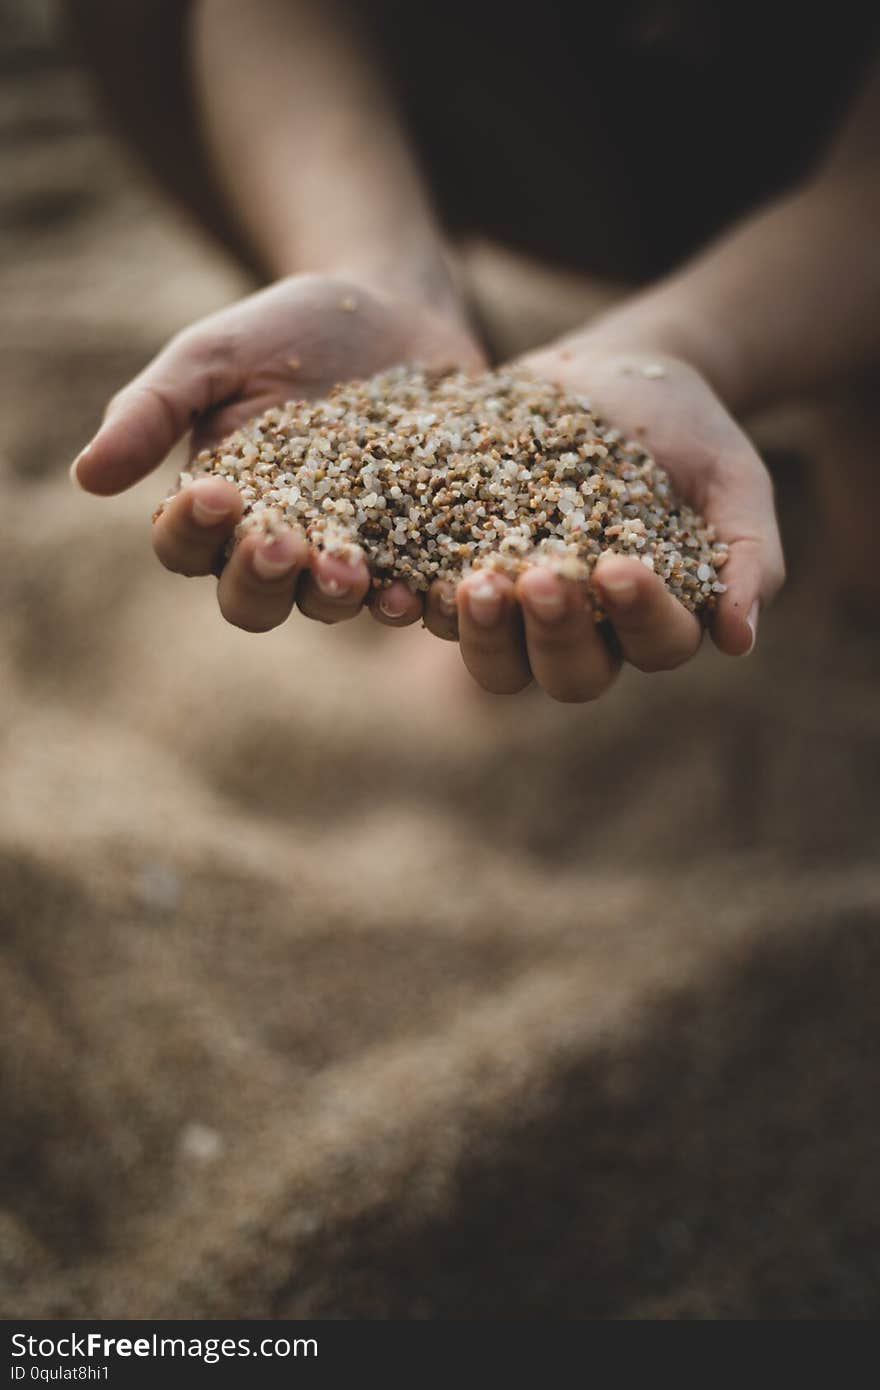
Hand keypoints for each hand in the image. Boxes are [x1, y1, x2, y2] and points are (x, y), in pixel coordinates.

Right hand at [72, 272, 483, 630]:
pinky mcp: (418, 549)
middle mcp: (279, 548)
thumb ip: (154, 410)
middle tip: (282, 543)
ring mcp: (350, 555)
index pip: (185, 546)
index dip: (193, 531)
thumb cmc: (287, 332)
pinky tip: (421, 589)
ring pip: (329, 604)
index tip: (215, 492)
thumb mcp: (214, 356)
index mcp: (218, 510)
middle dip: (263, 577)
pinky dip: (412, 597)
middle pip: (254, 598)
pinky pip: (409, 590)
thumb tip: (85, 477)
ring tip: (350, 572)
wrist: (393, 307)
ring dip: (334, 596)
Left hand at [444, 344, 784, 700]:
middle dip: (555, 633)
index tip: (619, 566)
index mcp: (656, 621)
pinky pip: (433, 609)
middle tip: (538, 579)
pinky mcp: (458, 572)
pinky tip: (406, 577)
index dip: (639, 616)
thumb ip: (748, 553)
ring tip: (472, 584)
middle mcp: (585, 634)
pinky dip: (418, 601)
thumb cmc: (688, 432)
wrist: (613, 374)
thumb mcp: (733, 477)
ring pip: (497, 663)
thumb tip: (740, 640)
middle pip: (571, 674)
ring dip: (483, 634)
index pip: (658, 643)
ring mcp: (518, 612)